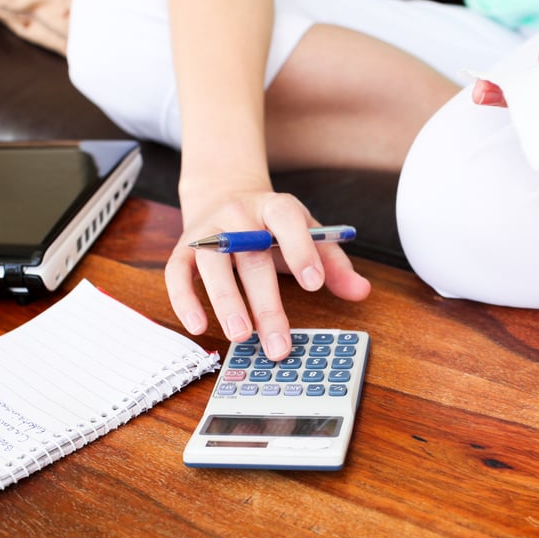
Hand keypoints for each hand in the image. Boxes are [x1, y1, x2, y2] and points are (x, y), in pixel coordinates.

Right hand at [164, 188, 370, 359]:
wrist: (223, 194)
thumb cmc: (270, 225)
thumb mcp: (306, 233)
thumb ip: (332, 263)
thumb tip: (361, 291)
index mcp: (274, 206)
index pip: (287, 220)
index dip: (300, 249)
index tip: (314, 282)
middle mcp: (237, 214)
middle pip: (252, 255)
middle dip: (266, 303)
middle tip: (278, 343)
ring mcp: (207, 231)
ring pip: (213, 264)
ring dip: (226, 301)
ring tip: (240, 336)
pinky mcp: (183, 250)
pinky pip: (177, 274)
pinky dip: (184, 300)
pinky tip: (198, 326)